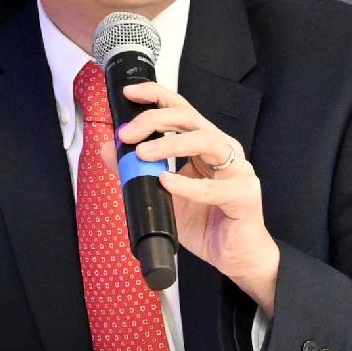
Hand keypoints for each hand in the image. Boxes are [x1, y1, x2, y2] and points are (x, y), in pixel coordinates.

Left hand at [118, 81, 278, 315]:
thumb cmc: (206, 223)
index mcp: (206, 145)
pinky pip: (213, 188)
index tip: (130, 93)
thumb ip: (138, 171)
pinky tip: (167, 183)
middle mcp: (223, 150)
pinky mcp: (244, 196)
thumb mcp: (163, 195)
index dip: (157, 96)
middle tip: (128, 133)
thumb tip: (107, 150)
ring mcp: (237, 171)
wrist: (236, 257)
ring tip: (143, 153)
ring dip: (170, 144)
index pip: (181, 110)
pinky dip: (187, 185)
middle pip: (190, 119)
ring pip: (205, 141)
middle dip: (155, 120)